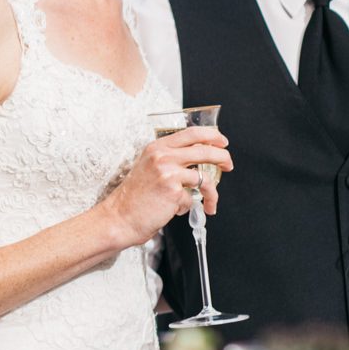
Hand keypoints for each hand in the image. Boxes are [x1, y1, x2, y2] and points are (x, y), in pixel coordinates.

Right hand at [97, 129, 231, 248]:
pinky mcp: (173, 191)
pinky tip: (177, 210)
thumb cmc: (135, 197)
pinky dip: (188, 206)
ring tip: (211, 201)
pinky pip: (193, 198)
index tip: (222, 142)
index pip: (191, 133)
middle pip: (205, 150)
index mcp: (156, 147)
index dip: (212, 136)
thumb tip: (198, 159)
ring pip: (204, 177)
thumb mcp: (148, 167)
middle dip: (223, 157)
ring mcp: (168, 172)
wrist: (120, 217)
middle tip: (228, 165)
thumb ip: (169, 159)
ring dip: (213, 192)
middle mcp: (162, 156)